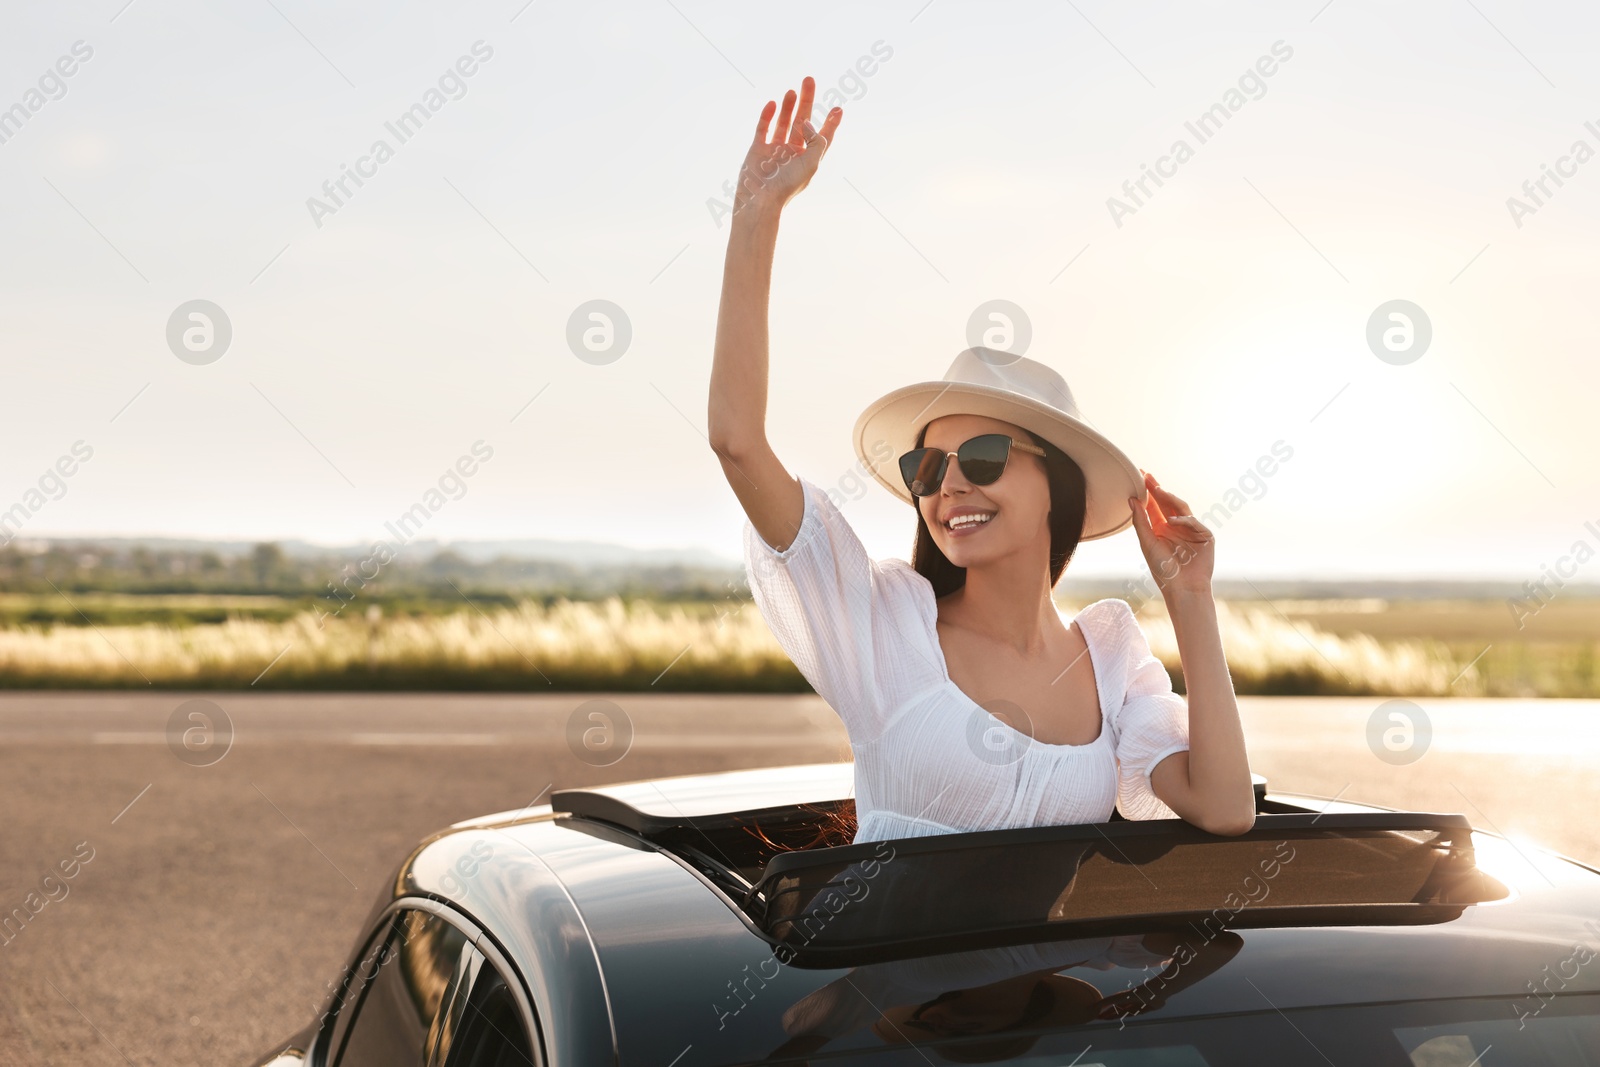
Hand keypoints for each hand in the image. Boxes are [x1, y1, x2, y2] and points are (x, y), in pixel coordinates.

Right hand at [733, 76, 842, 220]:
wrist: (761, 198)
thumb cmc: (788, 184)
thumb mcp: (812, 162)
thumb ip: (817, 140)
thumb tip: (807, 122)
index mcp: (807, 158)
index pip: (822, 137)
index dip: (830, 123)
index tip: (838, 108)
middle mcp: (792, 152)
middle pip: (801, 121)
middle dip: (806, 101)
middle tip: (809, 80)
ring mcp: (774, 149)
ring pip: (783, 122)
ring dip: (788, 106)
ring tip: (792, 90)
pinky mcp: (757, 149)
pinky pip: (763, 128)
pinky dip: (767, 115)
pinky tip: (772, 104)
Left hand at [1128, 470, 1213, 596]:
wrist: (1183, 588)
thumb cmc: (1163, 569)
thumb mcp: (1147, 543)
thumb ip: (1140, 521)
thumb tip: (1131, 499)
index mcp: (1162, 528)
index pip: (1154, 506)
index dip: (1147, 492)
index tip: (1140, 476)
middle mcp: (1176, 527)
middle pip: (1167, 503)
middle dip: (1157, 489)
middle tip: (1147, 476)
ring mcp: (1192, 530)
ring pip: (1181, 509)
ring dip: (1169, 499)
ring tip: (1157, 490)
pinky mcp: (1205, 536)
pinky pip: (1194, 522)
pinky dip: (1183, 520)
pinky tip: (1171, 521)